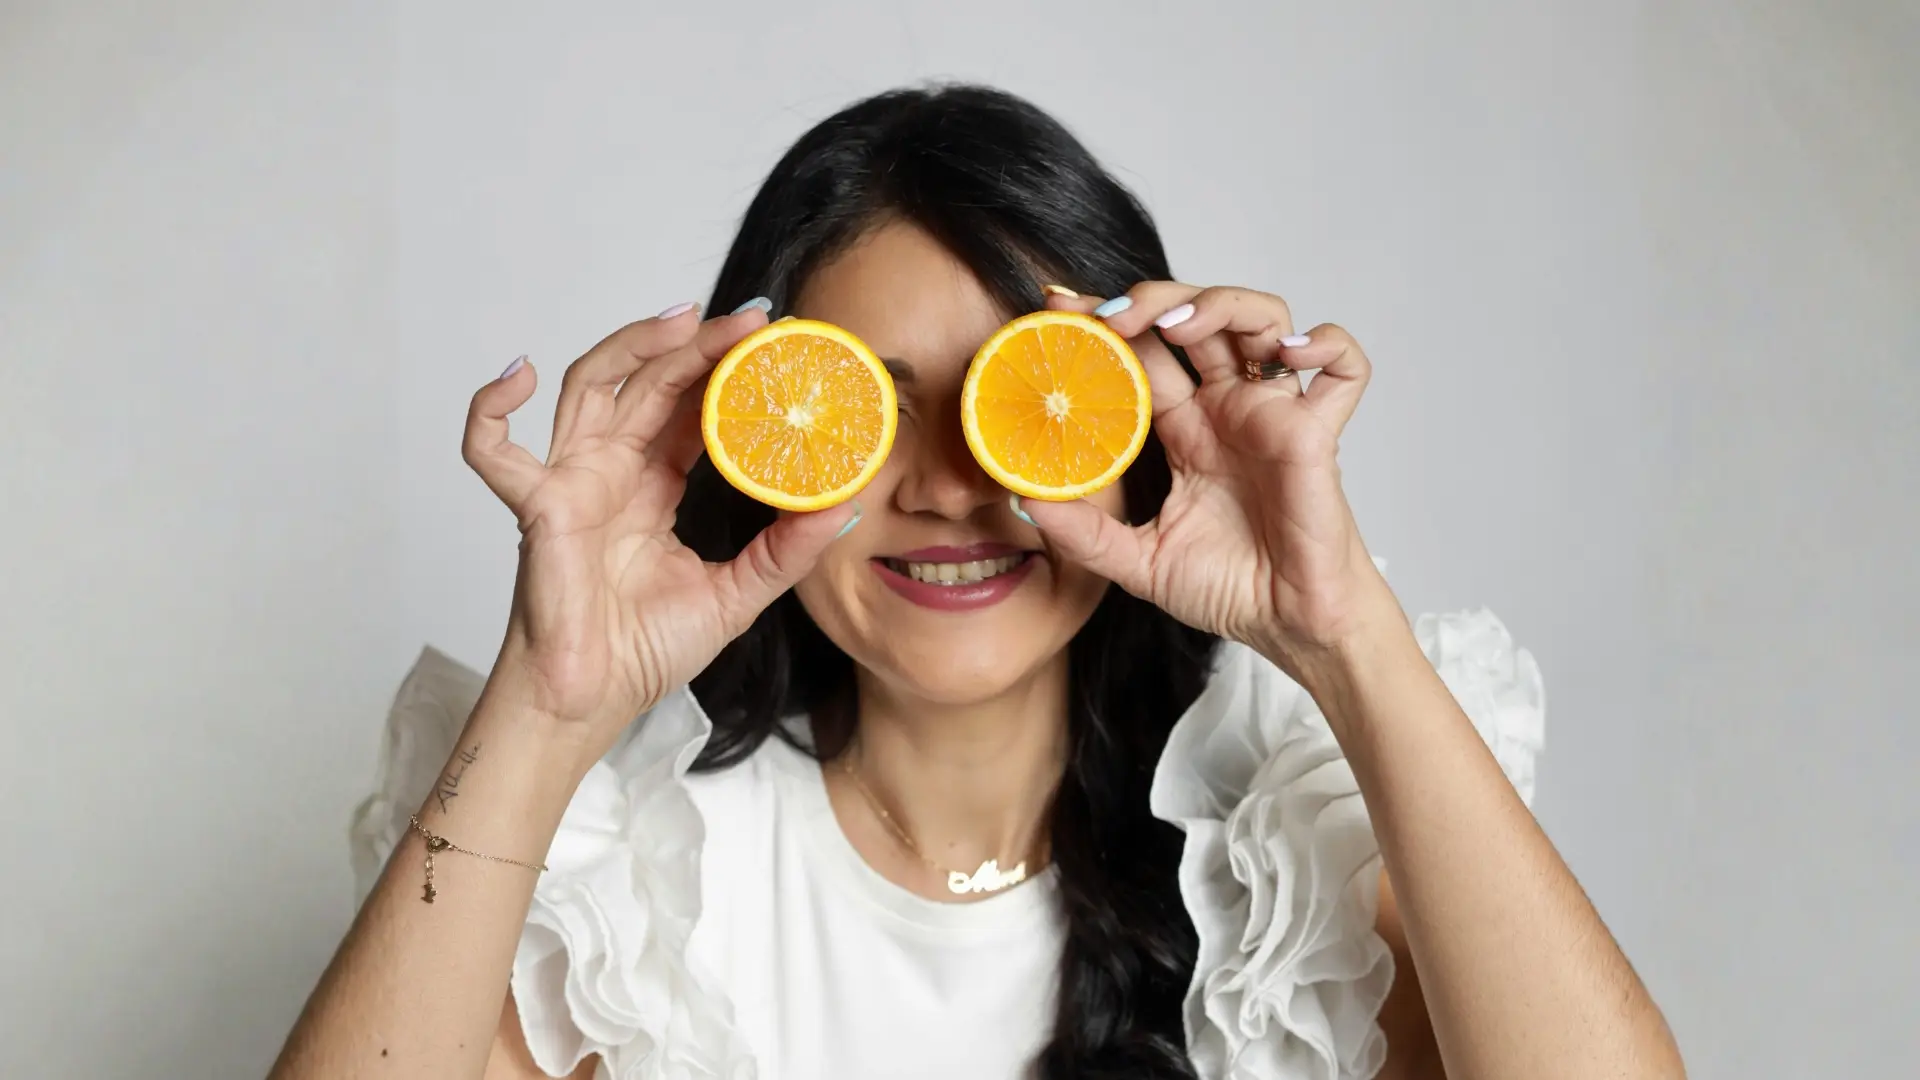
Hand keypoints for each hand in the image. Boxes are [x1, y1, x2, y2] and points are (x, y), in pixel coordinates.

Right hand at [462, 303, 858, 757]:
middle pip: (651, 381)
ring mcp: (571, 482)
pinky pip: (494, 452)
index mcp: (654, 485)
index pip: (692, 407)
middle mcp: (611, 470)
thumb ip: (788, 551)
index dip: (727, 372)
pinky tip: (521, 375)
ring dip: (633, 345)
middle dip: (699, 345)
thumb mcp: (738, 594)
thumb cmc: (643, 652)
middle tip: (753, 321)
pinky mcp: (539, 508)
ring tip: (687, 322)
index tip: (777, 345)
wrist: (591, 703)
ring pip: (592, 386)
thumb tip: (848, 506)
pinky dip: (491, 409)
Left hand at [1024, 283, 1399, 674]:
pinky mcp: (1317, 432)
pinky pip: (1344, 369)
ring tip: (1175, 327)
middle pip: (1197, 320)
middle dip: (1154, 301)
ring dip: (1219, 304)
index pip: (1144, 356)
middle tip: (1110, 315)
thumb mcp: (1138, 562)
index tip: (1060, 309)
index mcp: (1186, 430)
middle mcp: (1228, 410)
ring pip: (1262, 320)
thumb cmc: (1228, 589)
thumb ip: (1084, 534)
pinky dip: (1326, 342)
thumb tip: (1023, 503)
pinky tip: (1289, 351)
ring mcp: (1273, 415)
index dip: (1107, 327)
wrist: (1286, 627)